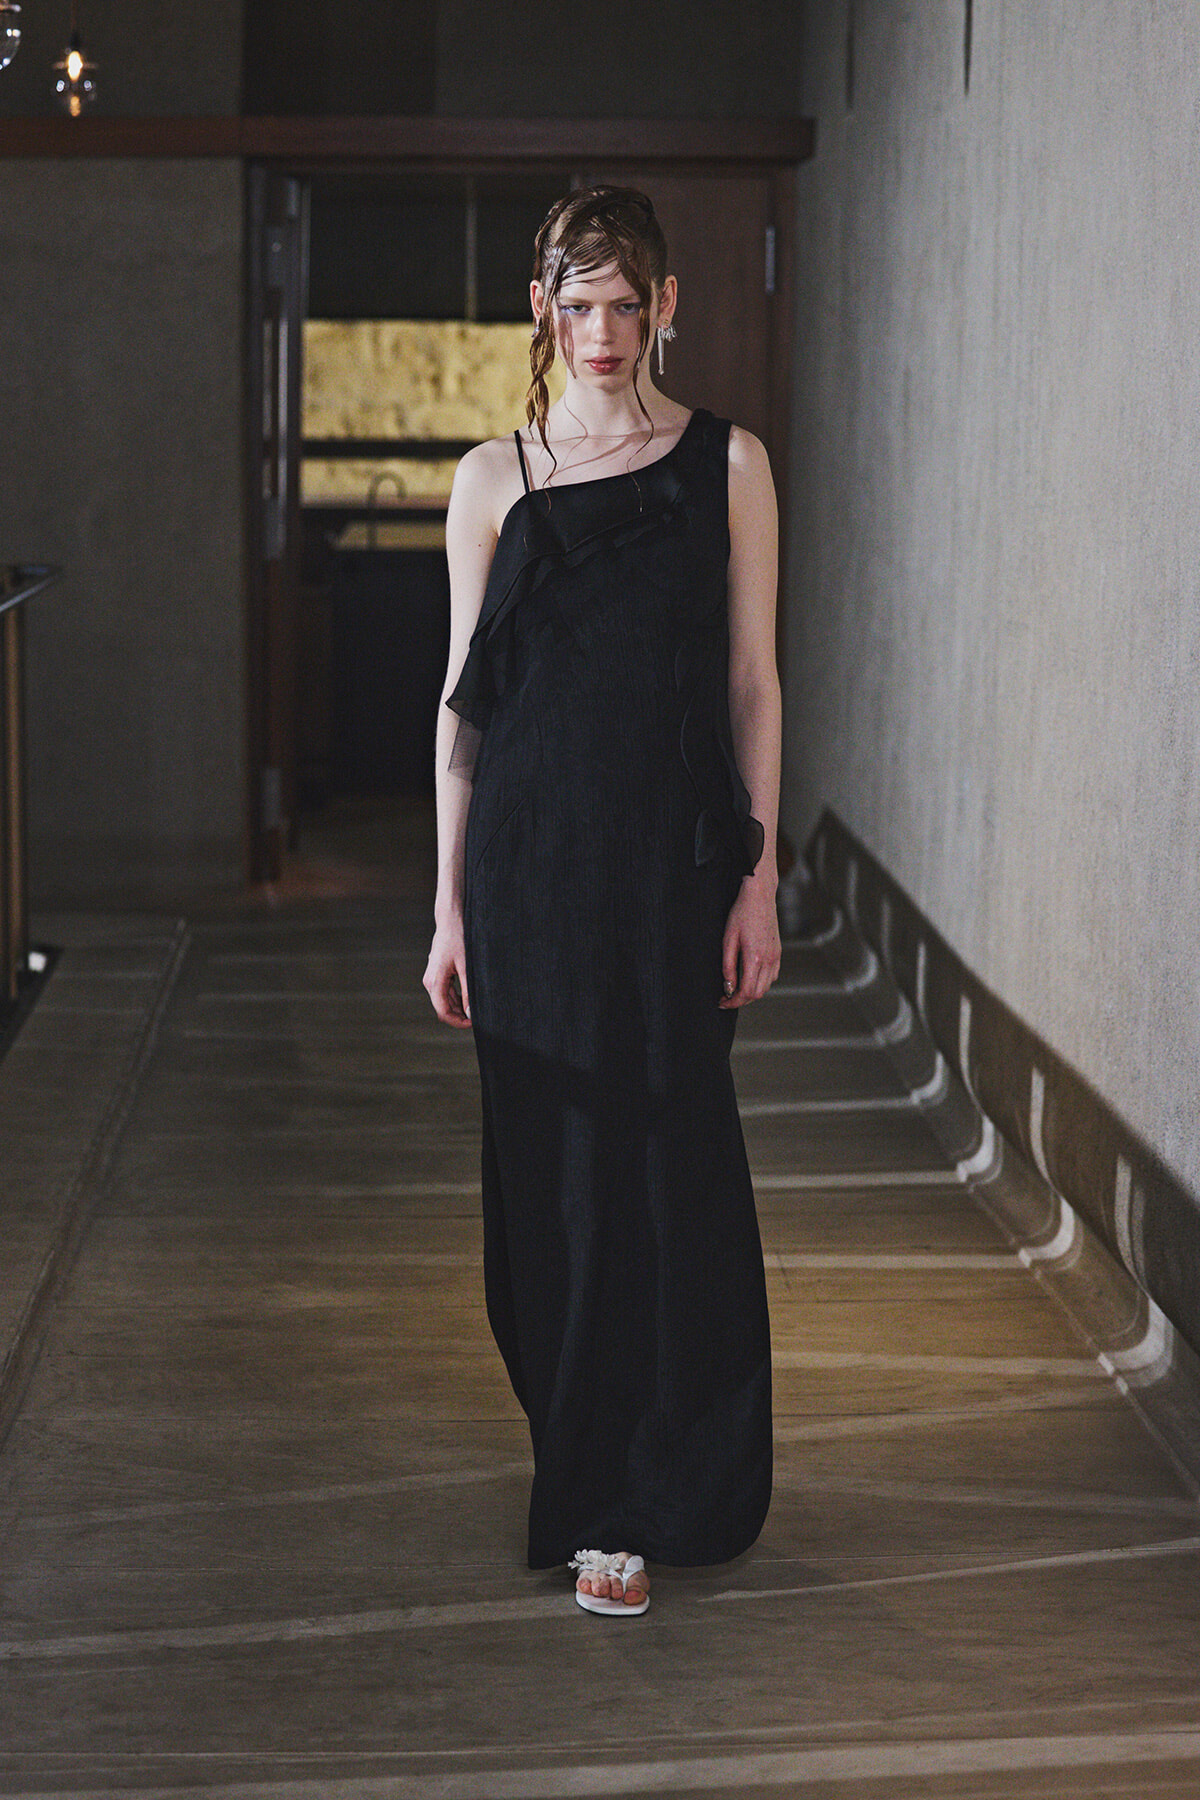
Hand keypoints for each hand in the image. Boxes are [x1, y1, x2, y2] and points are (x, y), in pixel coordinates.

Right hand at [423, 918, 471, 1027]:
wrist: (450, 920)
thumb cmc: (459, 939)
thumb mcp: (467, 967)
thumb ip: (468, 992)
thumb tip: (471, 1012)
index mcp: (435, 981)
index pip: (443, 1012)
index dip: (458, 1022)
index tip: (473, 1023)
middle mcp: (430, 981)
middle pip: (442, 1008)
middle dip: (459, 1016)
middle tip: (478, 1017)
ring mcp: (432, 977)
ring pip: (444, 1001)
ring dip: (458, 1007)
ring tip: (476, 1007)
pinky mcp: (436, 973)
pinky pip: (445, 991)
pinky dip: (456, 998)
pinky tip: (469, 997)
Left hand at [719, 879, 780, 1007]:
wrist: (760, 896)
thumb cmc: (742, 913)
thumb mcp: (728, 939)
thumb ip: (728, 966)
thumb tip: (728, 986)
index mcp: (755, 958)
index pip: (746, 992)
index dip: (733, 1002)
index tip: (722, 1002)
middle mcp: (769, 960)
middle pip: (757, 994)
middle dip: (741, 1000)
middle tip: (726, 998)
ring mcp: (776, 956)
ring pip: (766, 987)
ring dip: (751, 993)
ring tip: (736, 989)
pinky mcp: (778, 952)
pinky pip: (772, 976)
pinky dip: (761, 982)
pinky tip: (749, 977)